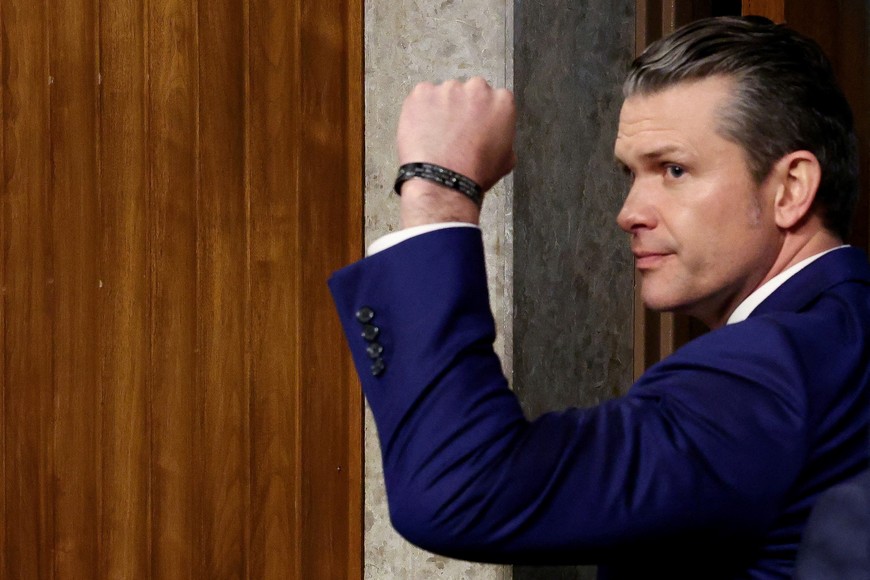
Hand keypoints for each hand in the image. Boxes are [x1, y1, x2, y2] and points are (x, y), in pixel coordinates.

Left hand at [396, 78, 516, 226]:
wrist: (444, 182)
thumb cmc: (475, 174)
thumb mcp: (506, 159)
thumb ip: (503, 136)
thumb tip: (496, 136)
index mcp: (502, 101)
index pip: (493, 99)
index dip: (482, 115)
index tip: (474, 126)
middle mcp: (477, 88)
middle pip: (468, 92)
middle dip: (462, 108)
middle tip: (454, 133)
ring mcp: (448, 89)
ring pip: (443, 95)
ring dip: (440, 109)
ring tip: (436, 136)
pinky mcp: (422, 93)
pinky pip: (421, 98)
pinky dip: (419, 111)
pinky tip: (422, 132)